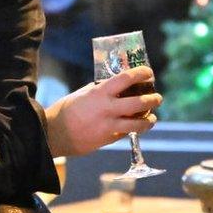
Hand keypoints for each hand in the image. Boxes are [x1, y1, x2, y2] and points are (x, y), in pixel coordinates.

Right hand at [44, 66, 161, 156]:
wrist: (55, 133)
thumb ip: (101, 90)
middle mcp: (108, 108)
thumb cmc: (66, 110)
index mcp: (100, 92)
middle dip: (153, 99)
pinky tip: (137, 126)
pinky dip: (135, 129)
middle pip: (139, 103)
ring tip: (152, 117)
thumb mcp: (83, 93)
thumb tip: (116, 86)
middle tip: (157, 97)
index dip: (141, 74)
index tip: (149, 73)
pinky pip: (128, 132)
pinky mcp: (109, 138)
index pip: (126, 78)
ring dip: (149, 119)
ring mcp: (109, 125)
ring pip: (139, 123)